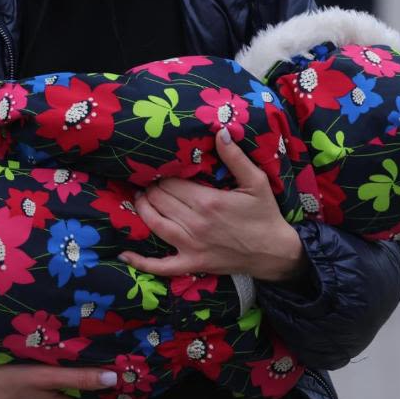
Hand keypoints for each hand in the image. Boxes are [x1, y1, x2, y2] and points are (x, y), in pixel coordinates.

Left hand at [120, 129, 304, 282]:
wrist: (275, 252)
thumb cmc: (265, 215)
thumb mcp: (256, 182)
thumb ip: (235, 158)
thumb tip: (220, 132)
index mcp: (208, 201)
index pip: (171, 183)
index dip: (163, 174)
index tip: (162, 168)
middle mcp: (195, 224)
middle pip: (160, 200)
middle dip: (152, 188)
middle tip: (151, 181)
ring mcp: (191, 246)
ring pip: (155, 223)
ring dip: (143, 209)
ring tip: (140, 198)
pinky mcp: (192, 264)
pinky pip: (161, 266)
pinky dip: (141, 261)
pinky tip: (124, 254)